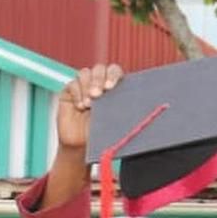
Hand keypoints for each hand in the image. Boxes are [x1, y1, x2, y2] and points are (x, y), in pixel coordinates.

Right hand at [44, 64, 123, 209]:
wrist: (82, 148)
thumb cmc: (103, 138)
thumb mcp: (118, 126)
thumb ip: (126, 116)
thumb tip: (146, 112)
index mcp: (115, 89)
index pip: (116, 73)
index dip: (114, 76)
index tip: (111, 87)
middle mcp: (99, 84)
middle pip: (100, 69)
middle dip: (99, 80)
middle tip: (98, 95)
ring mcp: (84, 86)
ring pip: (85, 73)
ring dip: (87, 86)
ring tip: (89, 104)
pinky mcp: (70, 91)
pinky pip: (72, 84)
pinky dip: (77, 93)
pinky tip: (80, 106)